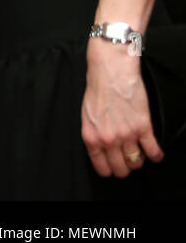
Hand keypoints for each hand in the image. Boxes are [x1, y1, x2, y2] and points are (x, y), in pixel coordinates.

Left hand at [82, 39, 162, 177]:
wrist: (111, 72)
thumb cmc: (98, 90)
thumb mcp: (87, 115)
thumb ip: (94, 135)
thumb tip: (101, 150)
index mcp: (92, 137)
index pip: (101, 167)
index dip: (109, 170)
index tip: (113, 169)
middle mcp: (109, 139)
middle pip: (121, 168)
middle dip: (124, 168)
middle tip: (127, 162)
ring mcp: (127, 135)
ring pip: (137, 162)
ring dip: (139, 161)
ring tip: (139, 154)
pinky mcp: (143, 127)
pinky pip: (153, 151)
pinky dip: (156, 155)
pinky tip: (155, 154)